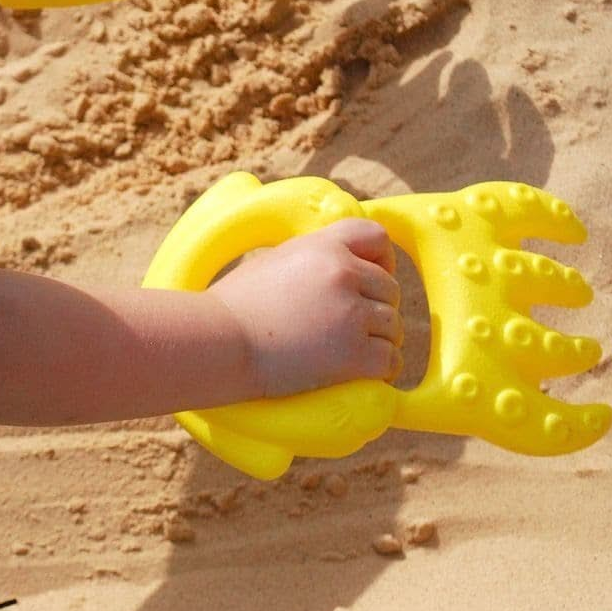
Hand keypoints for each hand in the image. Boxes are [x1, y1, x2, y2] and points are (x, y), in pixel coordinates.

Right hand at [209, 220, 403, 398]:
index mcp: (323, 246)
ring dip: (380, 340)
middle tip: (357, 327)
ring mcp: (350, 313)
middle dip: (378, 307)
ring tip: (357, 352)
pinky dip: (382, 370)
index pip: (377, 236)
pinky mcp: (353, 353)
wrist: (219, 341)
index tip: (372, 278)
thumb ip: (311, 259)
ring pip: (393, 326)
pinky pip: (389, 361)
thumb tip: (335, 267)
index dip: (382, 259)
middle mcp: (343, 273)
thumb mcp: (274, 261)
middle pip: (389, 288)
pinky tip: (366, 374)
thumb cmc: (234, 306)